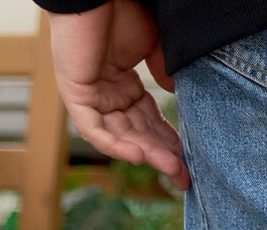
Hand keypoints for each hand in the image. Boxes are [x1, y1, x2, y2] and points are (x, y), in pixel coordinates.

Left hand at [48, 1, 188, 188]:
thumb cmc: (127, 9)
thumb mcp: (156, 46)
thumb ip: (166, 74)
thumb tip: (180, 98)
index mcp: (123, 85)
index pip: (148, 121)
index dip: (170, 141)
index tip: (191, 160)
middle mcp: (106, 95)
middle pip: (136, 134)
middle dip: (162, 156)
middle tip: (185, 177)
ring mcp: (90, 96)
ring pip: (118, 136)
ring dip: (145, 154)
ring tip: (171, 169)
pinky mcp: (75, 93)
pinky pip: (93, 129)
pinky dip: (115, 145)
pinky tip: (138, 157)